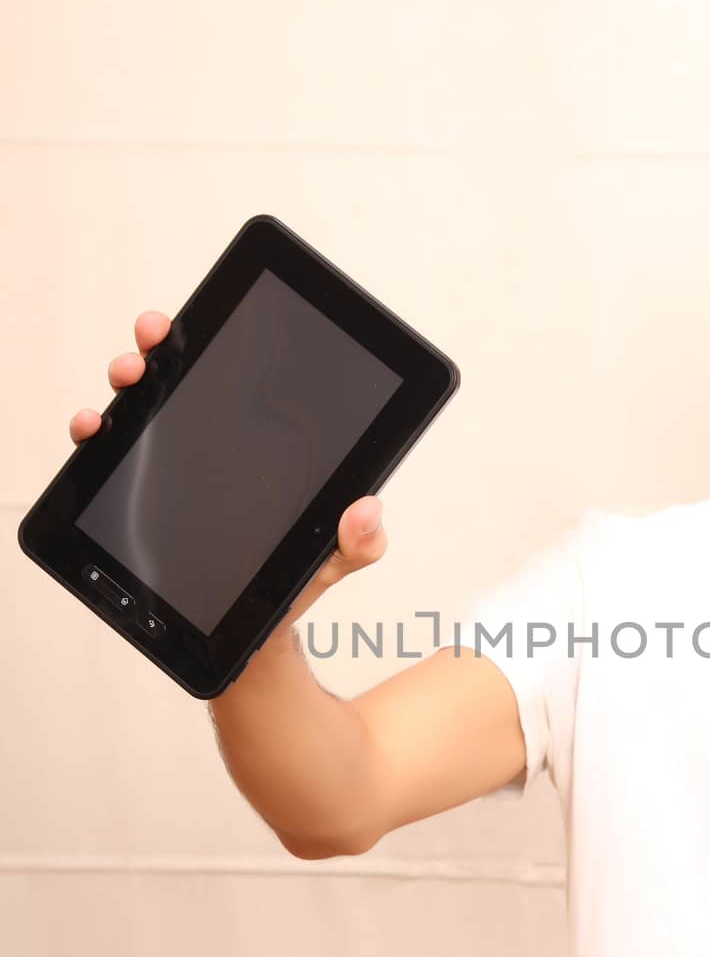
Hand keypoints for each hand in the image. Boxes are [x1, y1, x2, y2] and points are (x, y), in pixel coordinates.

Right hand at [69, 311, 387, 628]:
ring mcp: (171, 467)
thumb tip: (367, 509)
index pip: (241, 381)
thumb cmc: (294, 582)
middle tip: (157, 338)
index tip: (213, 325)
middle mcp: (212, 446)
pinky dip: (95, 434)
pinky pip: (109, 461)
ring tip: (129, 374)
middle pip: (181, 379)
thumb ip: (360, 541)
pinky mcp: (139, 497)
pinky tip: (95, 427)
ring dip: (129, 378)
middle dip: (163, 346)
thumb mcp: (335, 560)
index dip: (223, 344)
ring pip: (142, 407)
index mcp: (264, 447)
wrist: (253, 631)